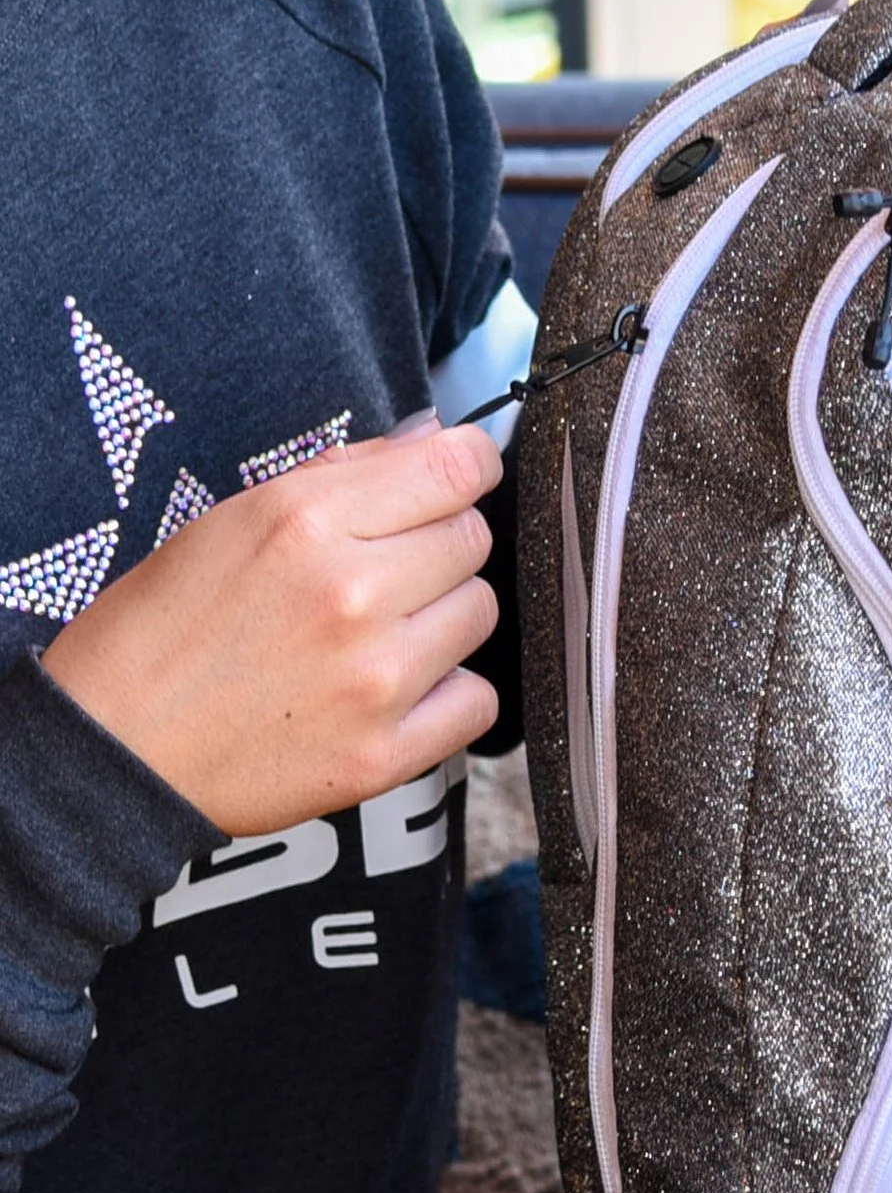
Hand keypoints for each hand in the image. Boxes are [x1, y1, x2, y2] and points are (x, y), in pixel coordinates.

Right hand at [41, 423, 503, 835]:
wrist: (111, 754)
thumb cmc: (159, 634)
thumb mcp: (230, 524)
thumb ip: (343, 475)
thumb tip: (435, 439)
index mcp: (304, 523)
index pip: (456, 468)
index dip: (469, 466)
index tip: (460, 477)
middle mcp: (351, 594)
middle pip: (473, 540)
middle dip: (439, 547)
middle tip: (382, 574)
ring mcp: (375, 678)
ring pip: (479, 614)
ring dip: (443, 618)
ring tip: (374, 636)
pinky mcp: (386, 753)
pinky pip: (478, 700)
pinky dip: (449, 694)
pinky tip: (395, 692)